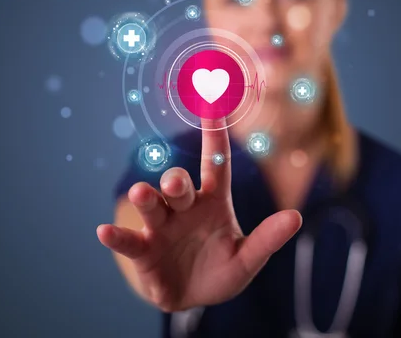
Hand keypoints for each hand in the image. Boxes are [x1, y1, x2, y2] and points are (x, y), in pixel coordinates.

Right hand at [97, 118, 302, 311]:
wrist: (194, 296)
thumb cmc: (221, 270)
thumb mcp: (248, 259)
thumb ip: (267, 240)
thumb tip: (296, 217)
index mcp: (212, 202)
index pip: (215, 164)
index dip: (215, 136)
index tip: (213, 104)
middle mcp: (184, 208)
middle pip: (179, 185)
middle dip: (176, 181)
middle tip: (176, 182)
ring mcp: (161, 228)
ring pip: (152, 206)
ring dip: (145, 199)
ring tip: (142, 194)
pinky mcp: (143, 251)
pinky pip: (129, 241)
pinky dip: (118, 237)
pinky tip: (104, 232)